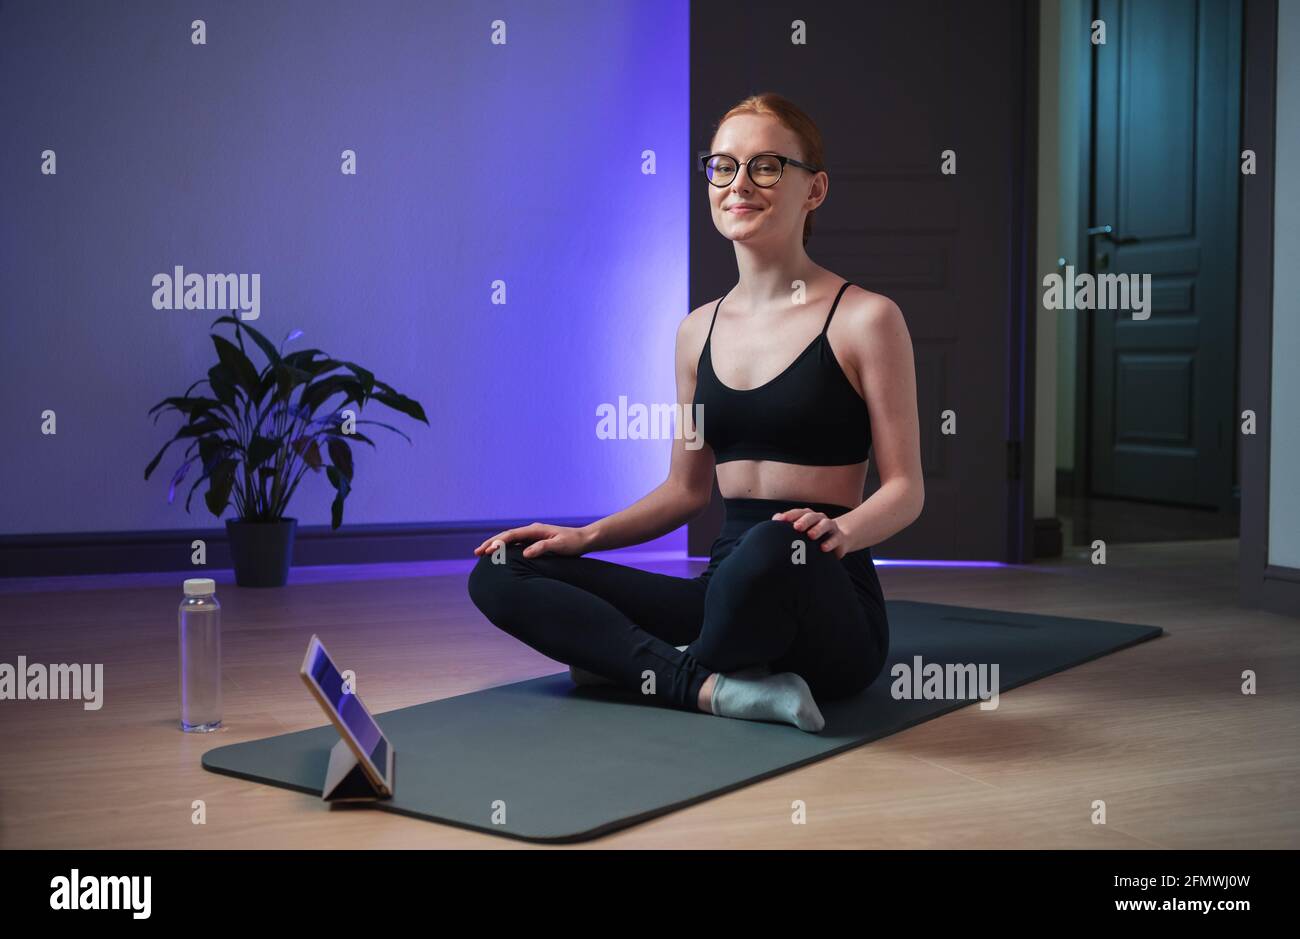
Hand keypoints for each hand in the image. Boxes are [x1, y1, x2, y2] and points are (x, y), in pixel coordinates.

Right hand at [472, 523, 593, 558]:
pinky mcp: (536, 542)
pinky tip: (500, 556)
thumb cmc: (573, 543)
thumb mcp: (559, 546)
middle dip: (491, 543)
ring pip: (510, 540)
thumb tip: (525, 553)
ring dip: (496, 545)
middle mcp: (532, 531)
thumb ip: (542, 548)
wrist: (585, 539)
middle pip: (506, 536)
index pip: (511, 535)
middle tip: (476, 552)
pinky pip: (517, 544)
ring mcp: (533, 536)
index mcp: (535, 530)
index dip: (498, 542)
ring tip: (482, 554)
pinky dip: (506, 548)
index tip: (487, 550)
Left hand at [771, 507, 849, 558]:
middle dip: (803, 520)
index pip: (798, 512)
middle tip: (796, 527)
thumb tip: (774, 519)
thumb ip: (789, 525)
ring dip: (818, 529)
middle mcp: (819, 518)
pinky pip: (835, 538)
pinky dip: (830, 543)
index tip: (779, 520)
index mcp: (808, 515)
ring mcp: (830, 526)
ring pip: (825, 524)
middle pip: (811, 516)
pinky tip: (823, 548)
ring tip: (810, 535)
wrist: (839, 539)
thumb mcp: (802, 531)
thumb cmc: (814, 535)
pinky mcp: (839, 537)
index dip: (789, 515)